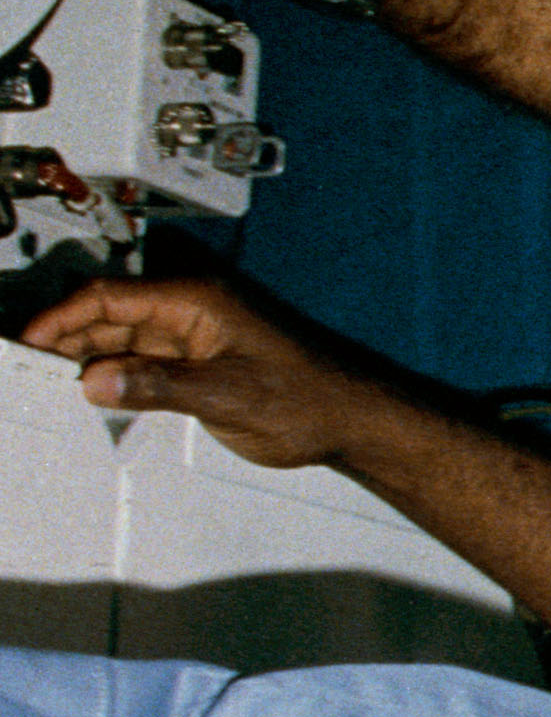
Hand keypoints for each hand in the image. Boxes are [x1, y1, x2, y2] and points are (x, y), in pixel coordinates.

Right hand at [17, 277, 387, 467]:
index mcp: (197, 301)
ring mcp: (195, 335)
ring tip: (51, 384)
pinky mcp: (199, 360)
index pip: (108, 297)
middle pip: (108, 314)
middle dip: (66, 338)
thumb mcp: (227, 396)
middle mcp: (192, 310)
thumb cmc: (310, 399)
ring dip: (88, 358)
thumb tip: (99, 380)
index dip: (61, 319)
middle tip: (29, 369)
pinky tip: (96, 393)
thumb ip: (159, 386)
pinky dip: (114, 374)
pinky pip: (142, 358)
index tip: (28, 344)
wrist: (352, 419)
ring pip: (121, 337)